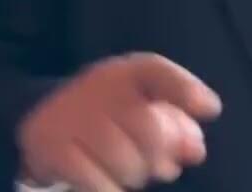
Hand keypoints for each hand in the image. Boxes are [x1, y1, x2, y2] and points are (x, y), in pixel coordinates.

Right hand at [17, 53, 222, 190]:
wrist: (42, 121)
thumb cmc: (108, 118)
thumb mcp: (140, 111)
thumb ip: (175, 127)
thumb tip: (195, 151)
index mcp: (124, 74)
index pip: (155, 71)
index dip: (185, 88)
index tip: (209, 110)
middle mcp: (96, 87)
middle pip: (148, 128)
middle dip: (158, 157)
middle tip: (159, 168)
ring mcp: (71, 117)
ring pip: (124, 161)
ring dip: (133, 176)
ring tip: (128, 172)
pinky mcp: (51, 148)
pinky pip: (97, 182)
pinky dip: (109, 189)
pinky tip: (106, 183)